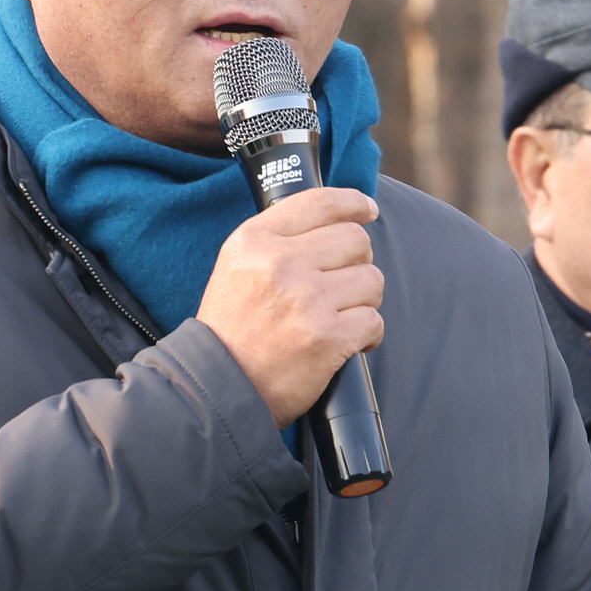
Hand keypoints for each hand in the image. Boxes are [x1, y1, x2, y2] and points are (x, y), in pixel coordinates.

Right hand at [193, 189, 383, 426]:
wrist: (217, 387)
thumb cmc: (231, 329)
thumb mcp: (237, 266)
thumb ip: (278, 239)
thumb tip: (339, 220)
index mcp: (255, 240)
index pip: (320, 202)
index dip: (353, 203)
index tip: (366, 210)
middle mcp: (281, 263)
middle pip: (355, 240)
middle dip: (358, 262)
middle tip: (342, 284)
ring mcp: (306, 300)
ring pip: (371, 279)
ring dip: (363, 300)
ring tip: (340, 316)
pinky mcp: (327, 337)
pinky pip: (373, 320)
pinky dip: (367, 334)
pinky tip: (347, 342)